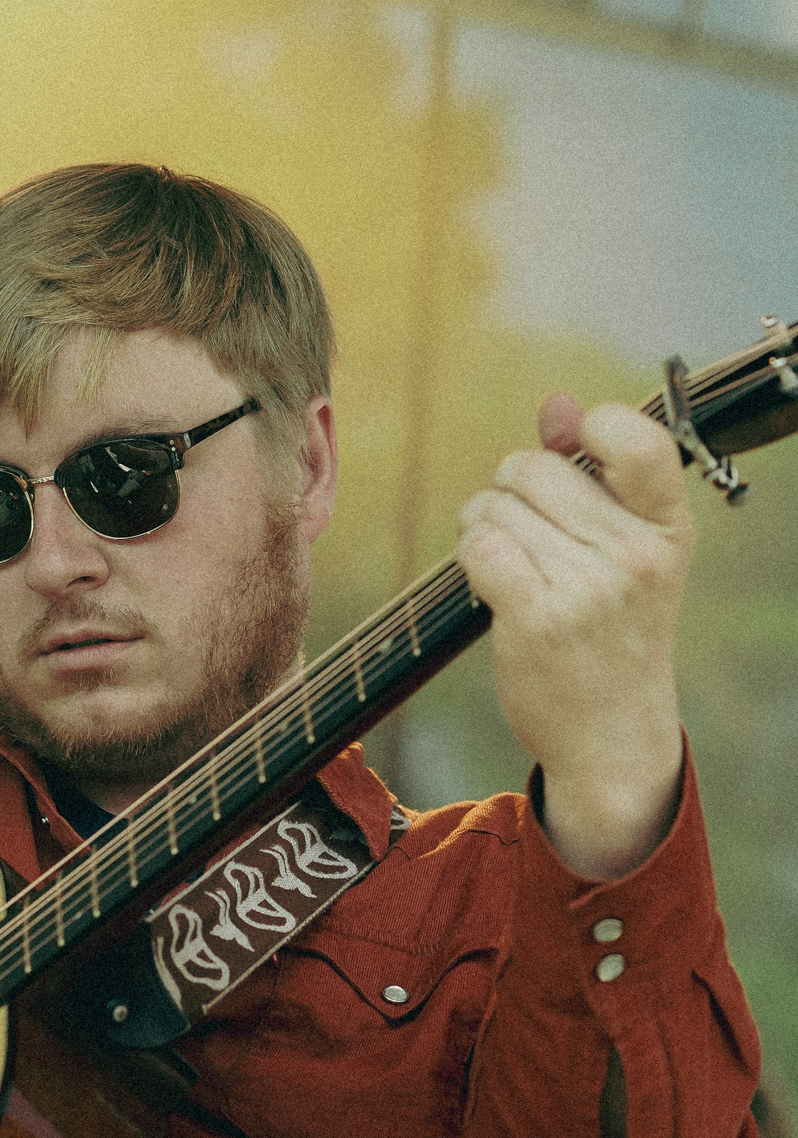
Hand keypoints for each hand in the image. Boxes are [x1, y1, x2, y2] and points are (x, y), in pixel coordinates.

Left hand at [456, 394, 692, 879]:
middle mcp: (634, 554)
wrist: (612, 732)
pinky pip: (478, 547)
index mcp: (667, 527)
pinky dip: (469, 557)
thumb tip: (556, 404)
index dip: (587, 431)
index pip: (634, 436)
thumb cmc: (613, 630)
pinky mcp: (537, 618)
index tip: (575, 461)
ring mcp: (588, 588)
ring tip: (509, 564)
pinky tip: (488, 582)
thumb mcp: (626, 550)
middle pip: (533, 467)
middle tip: (524, 533)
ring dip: (483, 528)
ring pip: (495, 506)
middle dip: (510, 490)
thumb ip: (592, 473)